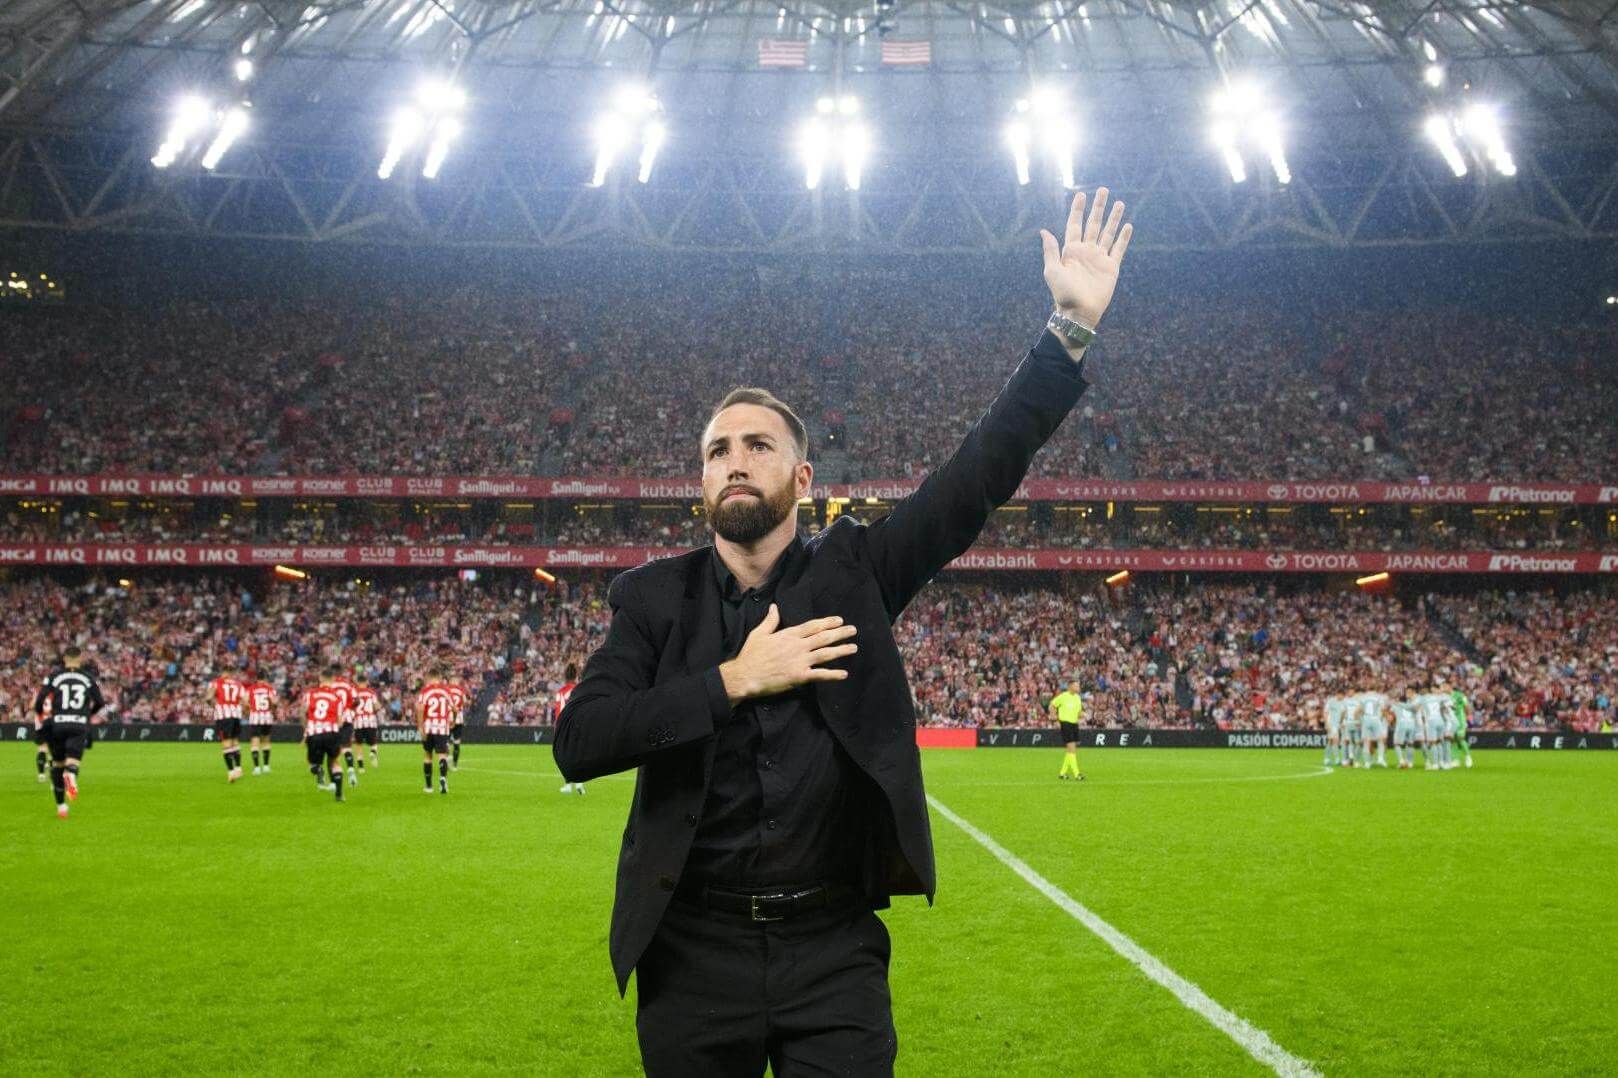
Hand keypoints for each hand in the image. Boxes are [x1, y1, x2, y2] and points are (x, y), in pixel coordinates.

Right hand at [718, 605, 857, 704]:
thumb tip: (774, 607)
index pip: (812, 626)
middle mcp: (797, 646)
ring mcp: (799, 661)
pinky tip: (844, 674)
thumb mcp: (759, 633)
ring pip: (825, 654)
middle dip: (840, 633)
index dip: (827, 622)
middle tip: (853, 630)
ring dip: (841, 650)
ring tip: (853, 647)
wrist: (744, 675)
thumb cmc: (750, 655)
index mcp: (788, 635)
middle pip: (823, 637)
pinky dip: (833, 674)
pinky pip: (819, 675)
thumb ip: (770, 620)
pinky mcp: (799, 676)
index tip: (839, 620)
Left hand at [1040, 187, 1132, 327]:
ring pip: (1108, 232)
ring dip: (1114, 218)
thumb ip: (1051, 250)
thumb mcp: (1052, 270)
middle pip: (1093, 223)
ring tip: (1120, 203)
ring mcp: (1099, 258)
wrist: (1078, 312)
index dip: (1078, 209)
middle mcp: (1086, 251)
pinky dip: (1124, 237)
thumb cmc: (1062, 293)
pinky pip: (1119, 249)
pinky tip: (1128, 226)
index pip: (1075, 224)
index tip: (1081, 194)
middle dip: (1098, 207)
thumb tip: (1043, 231)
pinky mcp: (1111, 267)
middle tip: (1103, 190)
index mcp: (1071, 250)